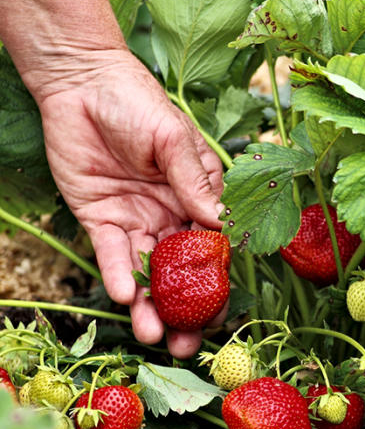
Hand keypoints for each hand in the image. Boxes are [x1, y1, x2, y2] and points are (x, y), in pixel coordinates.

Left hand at [35, 49, 225, 357]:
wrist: (80, 82)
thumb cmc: (137, 101)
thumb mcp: (173, 138)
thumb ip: (193, 181)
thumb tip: (218, 223)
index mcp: (200, 198)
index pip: (215, 249)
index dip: (218, 284)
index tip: (220, 316)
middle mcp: (172, 216)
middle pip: (182, 273)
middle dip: (185, 311)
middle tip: (187, 346)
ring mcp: (138, 220)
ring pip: (149, 273)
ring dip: (151, 306)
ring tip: (153, 336)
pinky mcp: (101, 221)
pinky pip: (113, 256)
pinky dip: (120, 276)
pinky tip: (125, 297)